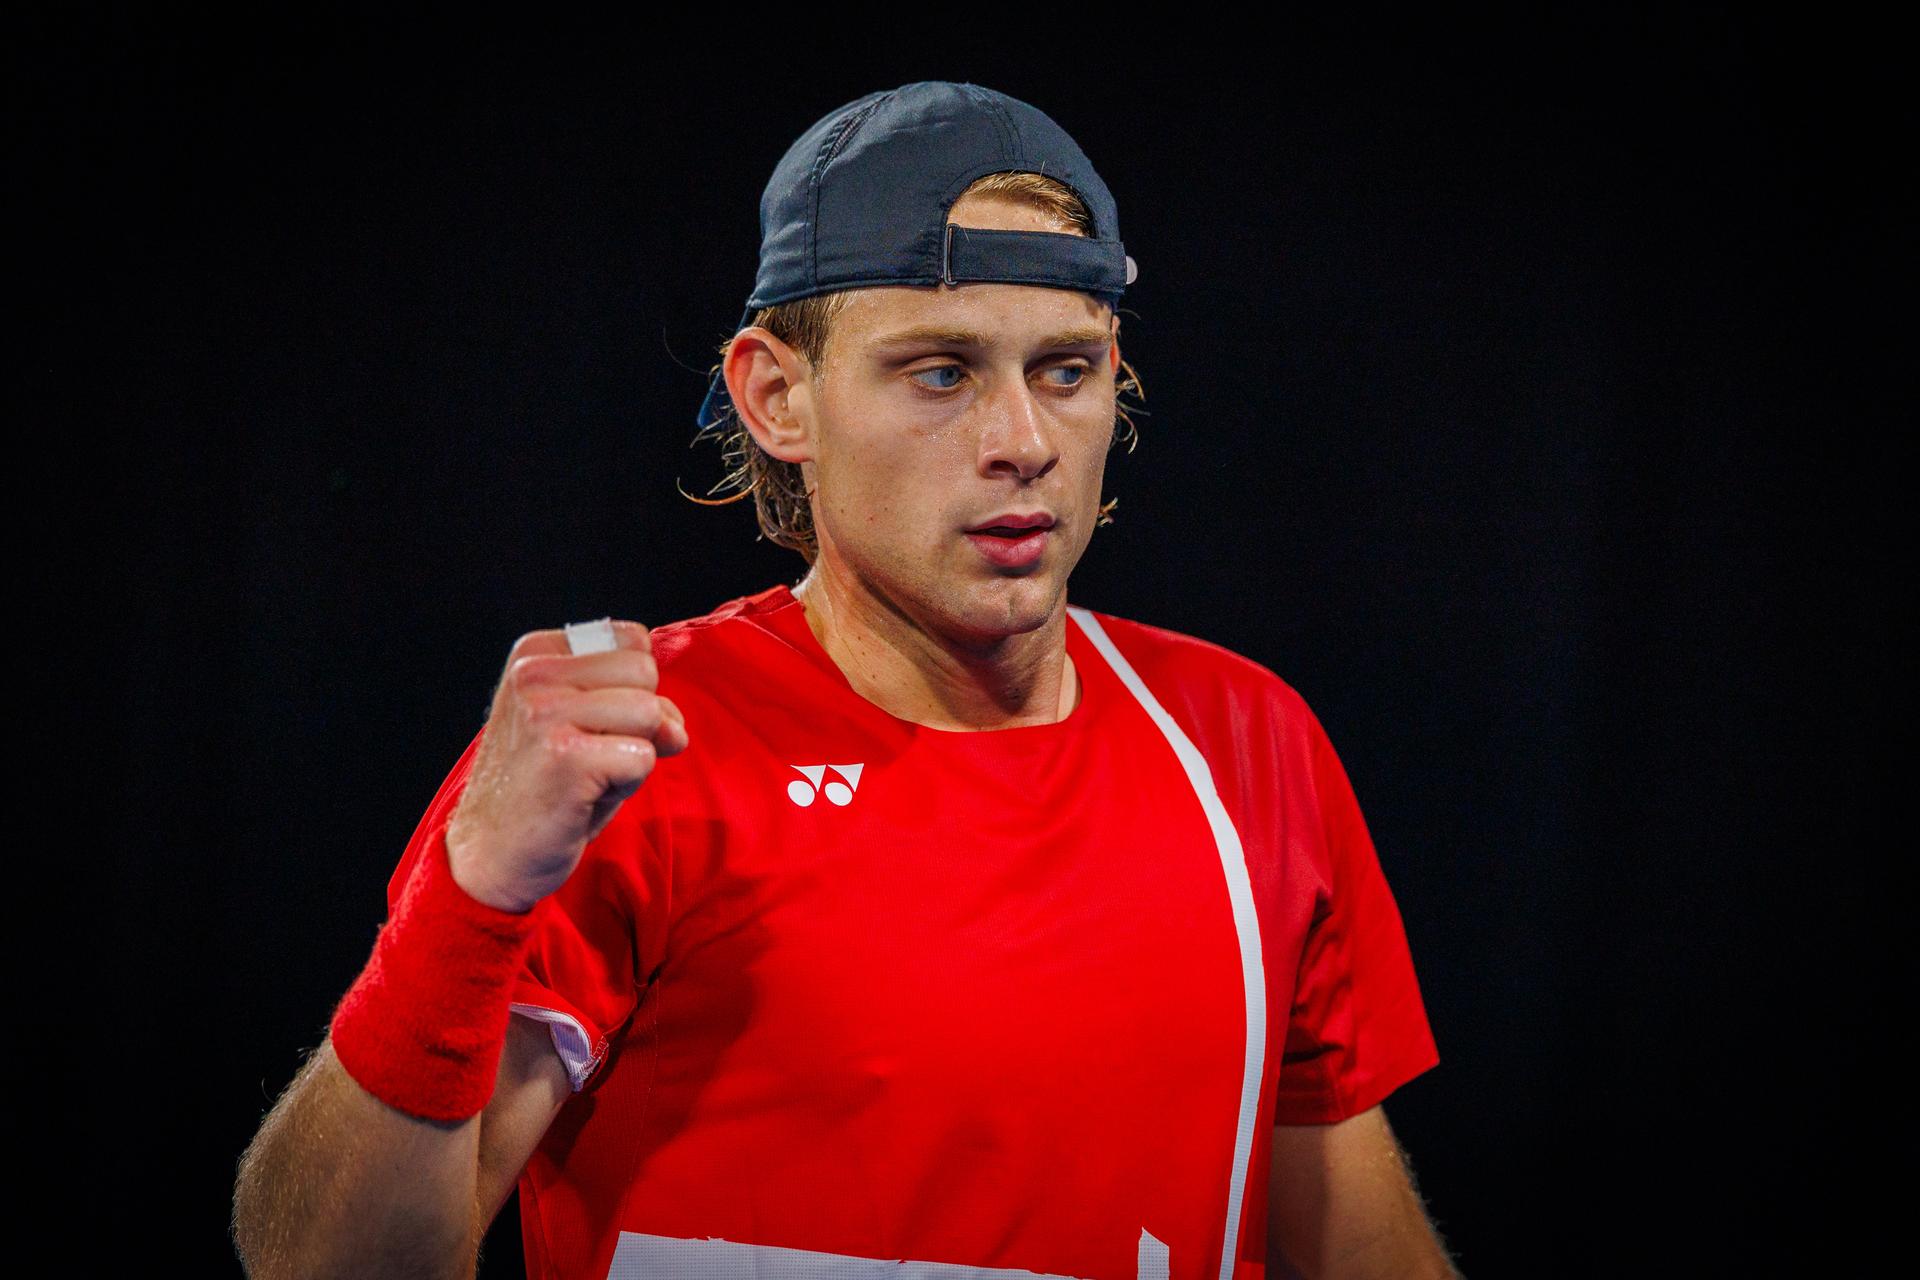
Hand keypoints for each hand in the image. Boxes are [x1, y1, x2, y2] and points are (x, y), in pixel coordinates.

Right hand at [444, 621, 687, 911]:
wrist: (491, 854)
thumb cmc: (544, 788)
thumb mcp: (583, 725)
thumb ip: (635, 704)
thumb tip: (676, 728)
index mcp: (535, 654)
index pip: (633, 641)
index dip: (634, 688)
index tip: (593, 725)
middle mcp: (535, 675)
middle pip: (645, 672)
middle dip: (638, 722)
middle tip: (591, 757)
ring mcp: (546, 713)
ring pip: (650, 713)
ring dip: (633, 755)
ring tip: (588, 777)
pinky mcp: (566, 756)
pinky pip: (644, 758)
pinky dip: (628, 784)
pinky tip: (584, 797)